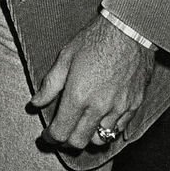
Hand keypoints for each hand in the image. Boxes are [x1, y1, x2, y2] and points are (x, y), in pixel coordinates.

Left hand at [30, 15, 155, 150]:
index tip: (47, 135)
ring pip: (101, 139)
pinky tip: (102, 117)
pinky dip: (109, 128)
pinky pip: (120, 129)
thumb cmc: (94, 39)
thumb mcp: (65, 57)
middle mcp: (99, 107)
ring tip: (83, 124)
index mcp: (78, 95)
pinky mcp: (134, 105)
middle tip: (62, 131)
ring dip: (89, 136)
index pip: (61, 132)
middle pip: (80, 141)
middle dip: (67, 140)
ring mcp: (119, 108)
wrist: (128, 29)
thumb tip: (35, 103)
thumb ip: (50, 84)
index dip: (51, 137)